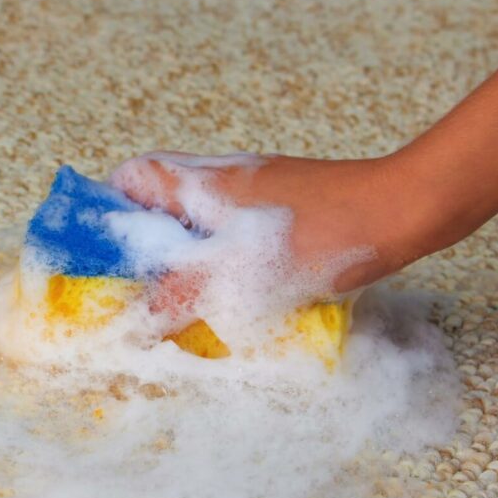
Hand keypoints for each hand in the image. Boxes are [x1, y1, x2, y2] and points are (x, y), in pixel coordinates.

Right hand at [109, 152, 418, 299]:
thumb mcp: (233, 277)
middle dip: (145, 240)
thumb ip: (174, 298)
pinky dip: (222, 254)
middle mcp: (223, 176)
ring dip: (184, 250)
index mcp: (199, 182)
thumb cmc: (314, 236)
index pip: (131, 175)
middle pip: (162, 197)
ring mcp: (257, 187)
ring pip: (200, 215)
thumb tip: (132, 322)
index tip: (99, 246)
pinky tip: (235, 288)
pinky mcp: (285, 203)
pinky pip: (234, 226)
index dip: (106, 206)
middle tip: (139, 281)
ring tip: (181, 292)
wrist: (399, 213)